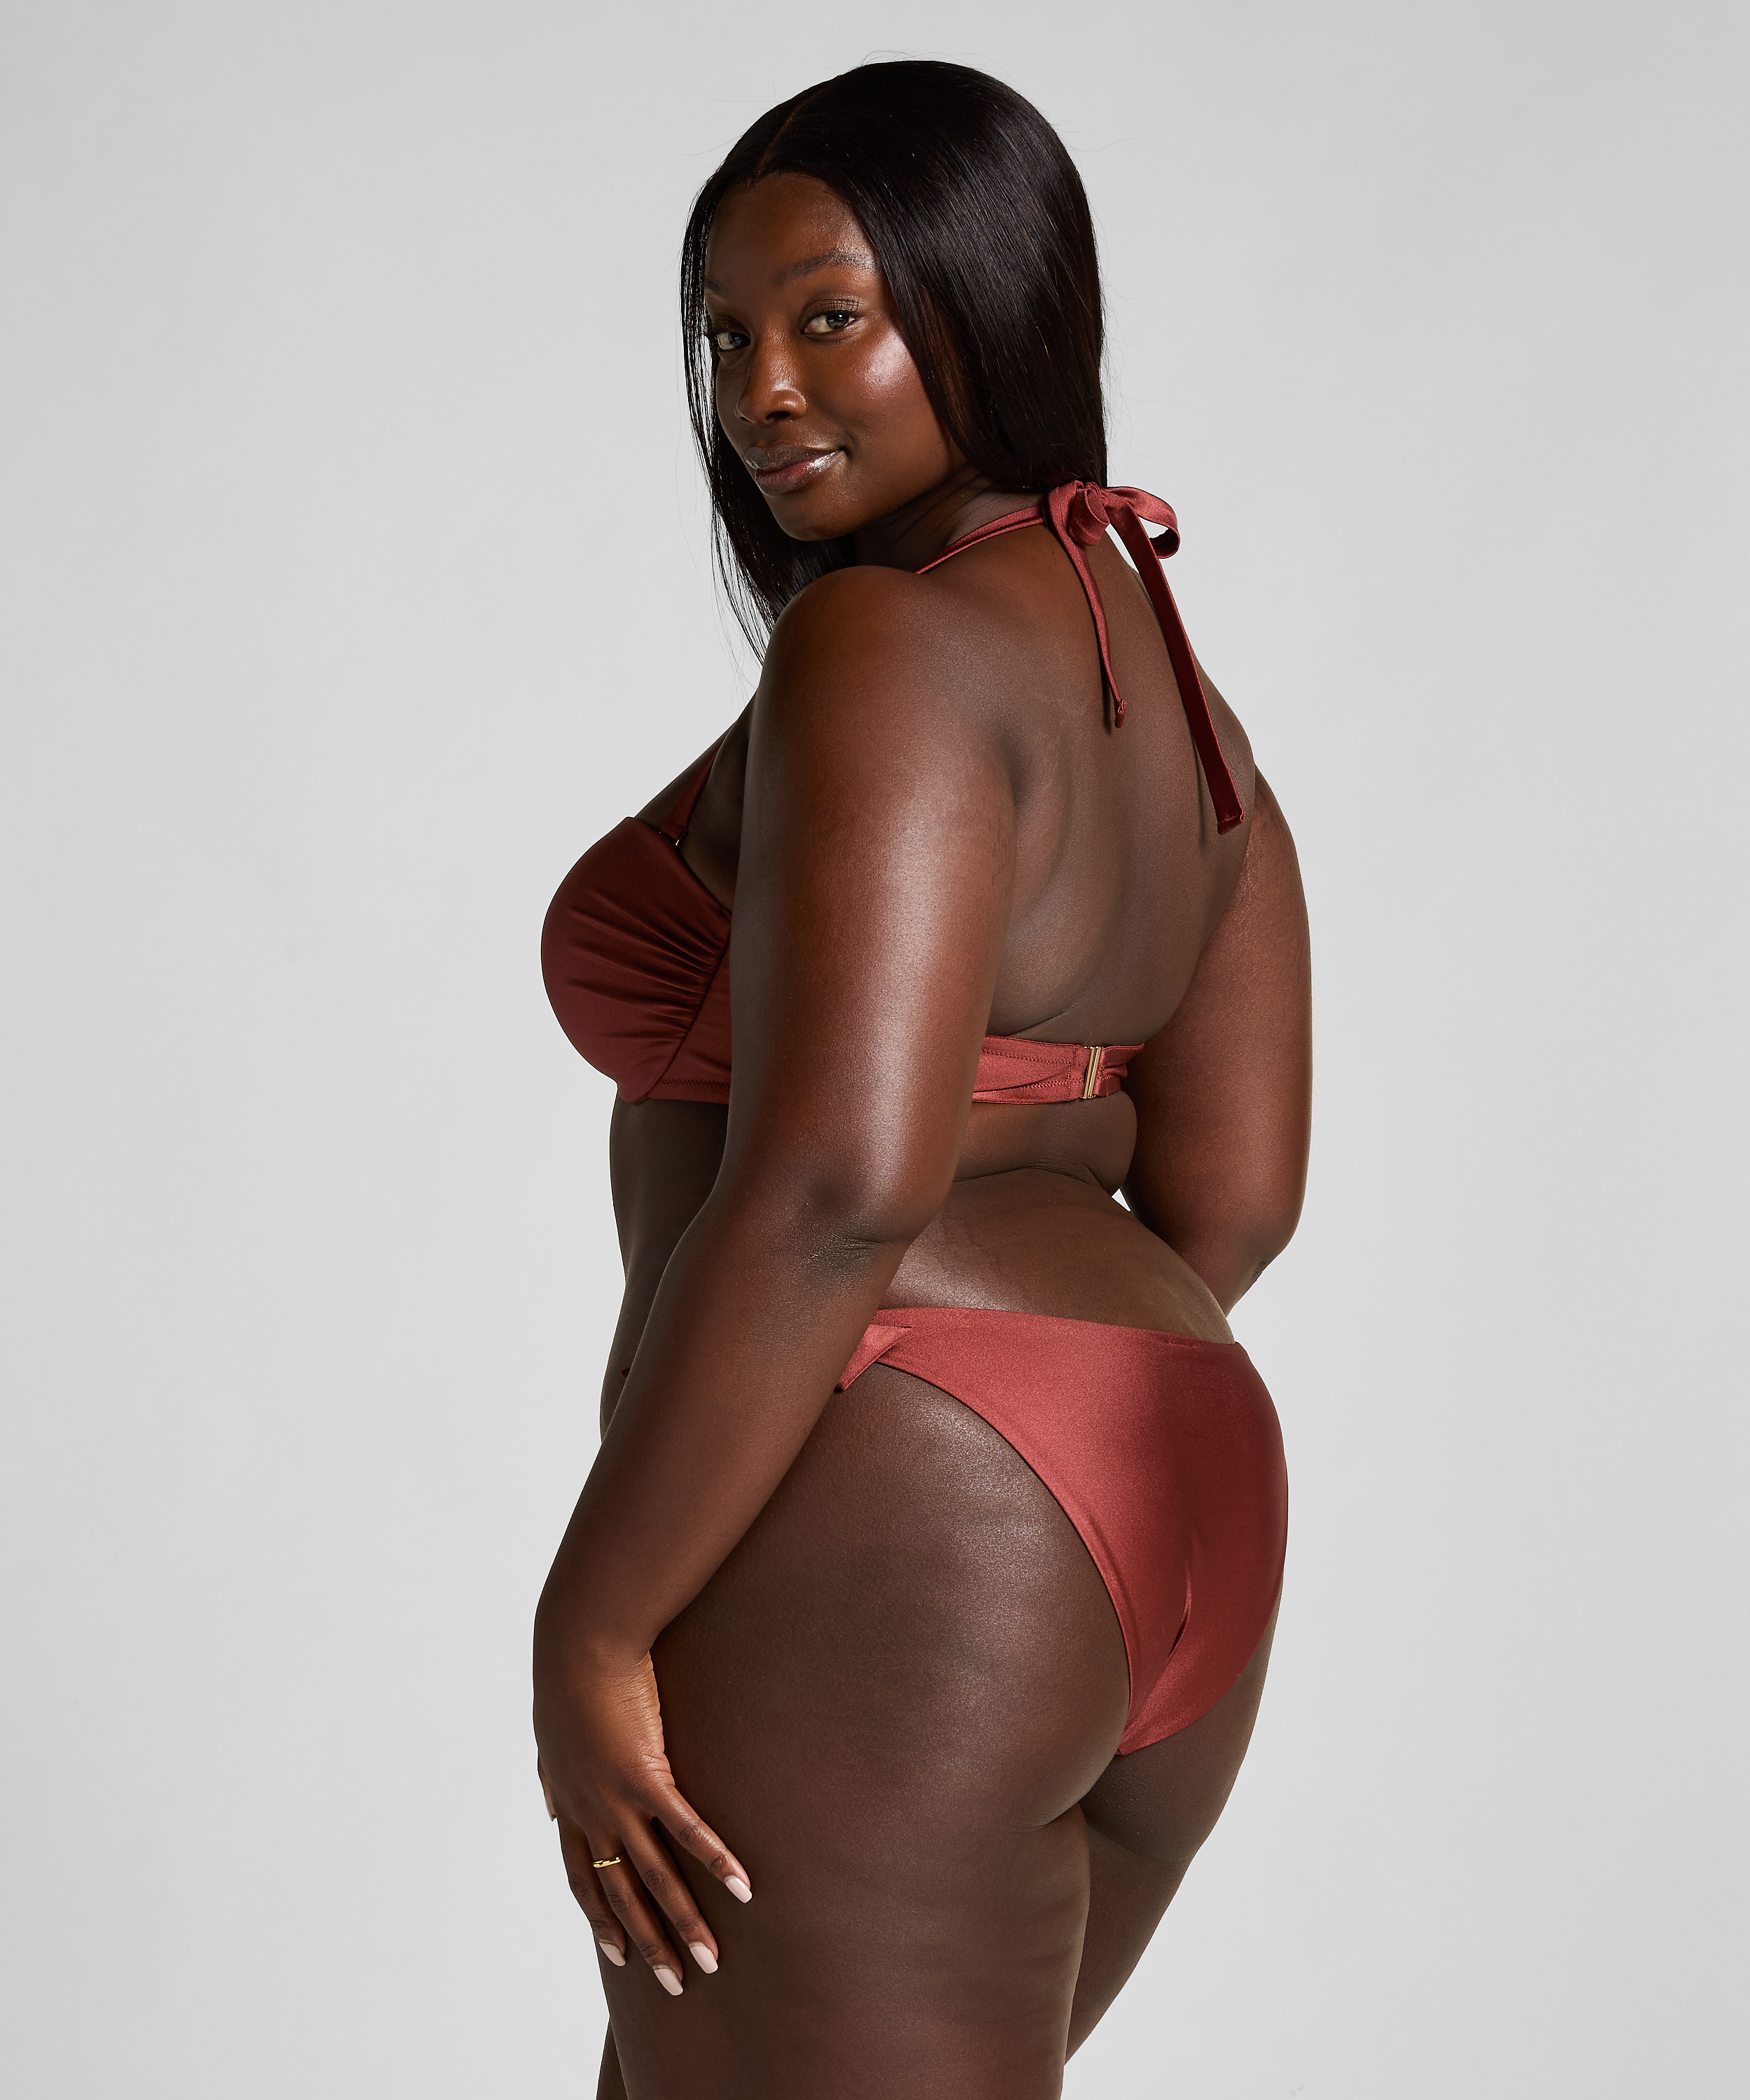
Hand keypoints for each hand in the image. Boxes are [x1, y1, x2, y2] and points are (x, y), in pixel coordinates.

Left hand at [533, 1647, 751, 1994]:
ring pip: (653, 1877)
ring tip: (711, 1961)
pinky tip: (741, 1888)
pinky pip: (685, 1830)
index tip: (617, 1956)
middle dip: (647, 1943)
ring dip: (684, 1923)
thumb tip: (546, 1804)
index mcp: (569, 1805)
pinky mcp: (646, 1776)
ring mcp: (616, 1799)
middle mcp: (590, 1813)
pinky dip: (714, 1861)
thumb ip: (551, 1775)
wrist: (579, 1643)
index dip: (600, 1920)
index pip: (582, 1879)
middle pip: (620, 1894)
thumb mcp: (550, 1737)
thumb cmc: (569, 1679)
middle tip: (674, 1984)